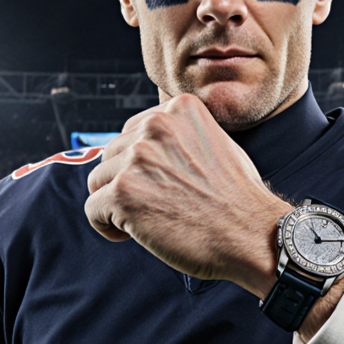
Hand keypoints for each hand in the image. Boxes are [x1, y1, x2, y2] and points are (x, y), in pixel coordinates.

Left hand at [86, 93, 292, 296]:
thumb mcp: (216, 142)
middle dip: (126, 181)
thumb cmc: (239, 197)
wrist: (251, 234)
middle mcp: (155, 127)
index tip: (158, 184)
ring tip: (145, 219)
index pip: (132, 132)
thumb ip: (180, 135)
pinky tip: (131, 234)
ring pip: (98, 180)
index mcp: (178, 109)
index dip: (140, 164)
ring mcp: (136, 159)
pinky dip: (106, 226)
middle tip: (154, 205)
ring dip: (116, 202)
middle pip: (111, 154)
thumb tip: (143, 143)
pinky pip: (92, 209)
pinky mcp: (123, 193)